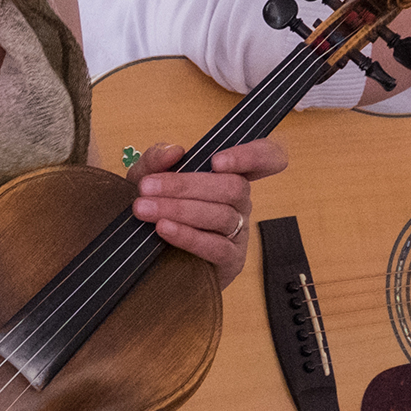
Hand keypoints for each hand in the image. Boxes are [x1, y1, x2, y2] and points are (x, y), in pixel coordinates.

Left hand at [130, 139, 286, 288]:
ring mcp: (240, 231)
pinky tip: (164, 229)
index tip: (217, 161)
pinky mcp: (232, 260)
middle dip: (185, 185)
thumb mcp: (148, 179)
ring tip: (145, 209)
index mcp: (230, 176)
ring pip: (222, 215)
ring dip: (179, 210)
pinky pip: (217, 247)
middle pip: (233, 186)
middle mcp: (241, 202)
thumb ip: (157, 160)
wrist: (150, 258)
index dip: (252, 156)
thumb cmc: (157, 211)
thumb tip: (174, 151)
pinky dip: (188, 236)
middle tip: (147, 187)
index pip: (265, 158)